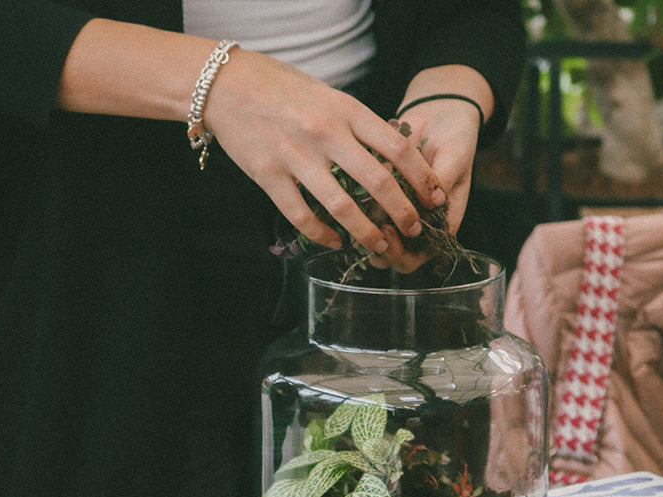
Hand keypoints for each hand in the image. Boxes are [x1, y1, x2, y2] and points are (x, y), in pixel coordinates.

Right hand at [205, 49, 446, 254]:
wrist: (227, 84)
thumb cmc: (284, 89)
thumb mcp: (330, 97)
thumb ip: (359, 125)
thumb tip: (394, 158)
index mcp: (346, 111)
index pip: (398, 148)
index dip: (423, 179)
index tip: (435, 199)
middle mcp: (325, 134)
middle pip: (377, 182)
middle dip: (403, 213)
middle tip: (416, 230)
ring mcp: (296, 156)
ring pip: (342, 207)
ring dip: (367, 233)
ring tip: (381, 246)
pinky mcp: (269, 176)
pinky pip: (302, 216)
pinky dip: (322, 234)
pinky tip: (335, 242)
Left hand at [369, 96, 482, 272]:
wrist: (440, 114)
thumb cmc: (455, 138)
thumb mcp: (454, 159)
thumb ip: (441, 183)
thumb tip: (429, 205)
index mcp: (439, 225)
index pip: (416, 257)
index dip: (400, 254)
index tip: (389, 231)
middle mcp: (416, 222)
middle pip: (391, 255)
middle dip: (378, 246)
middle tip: (370, 225)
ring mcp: (396, 209)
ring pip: (373, 235)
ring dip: (364, 226)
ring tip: (359, 202)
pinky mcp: (379, 193)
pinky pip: (363, 208)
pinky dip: (355, 203)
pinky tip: (349, 188)